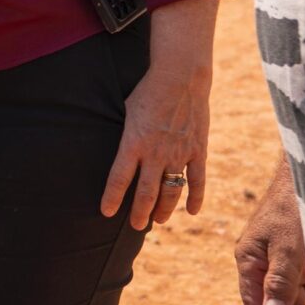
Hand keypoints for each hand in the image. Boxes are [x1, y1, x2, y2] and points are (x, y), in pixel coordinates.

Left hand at [100, 55, 209, 230]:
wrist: (180, 79)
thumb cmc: (146, 92)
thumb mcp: (125, 111)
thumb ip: (124, 135)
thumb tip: (115, 150)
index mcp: (132, 143)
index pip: (118, 178)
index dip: (111, 198)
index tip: (106, 212)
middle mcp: (155, 153)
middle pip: (145, 192)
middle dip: (139, 213)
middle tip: (135, 226)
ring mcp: (179, 154)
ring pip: (171, 191)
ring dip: (164, 209)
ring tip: (157, 220)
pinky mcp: (198, 151)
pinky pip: (198, 181)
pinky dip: (195, 198)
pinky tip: (191, 211)